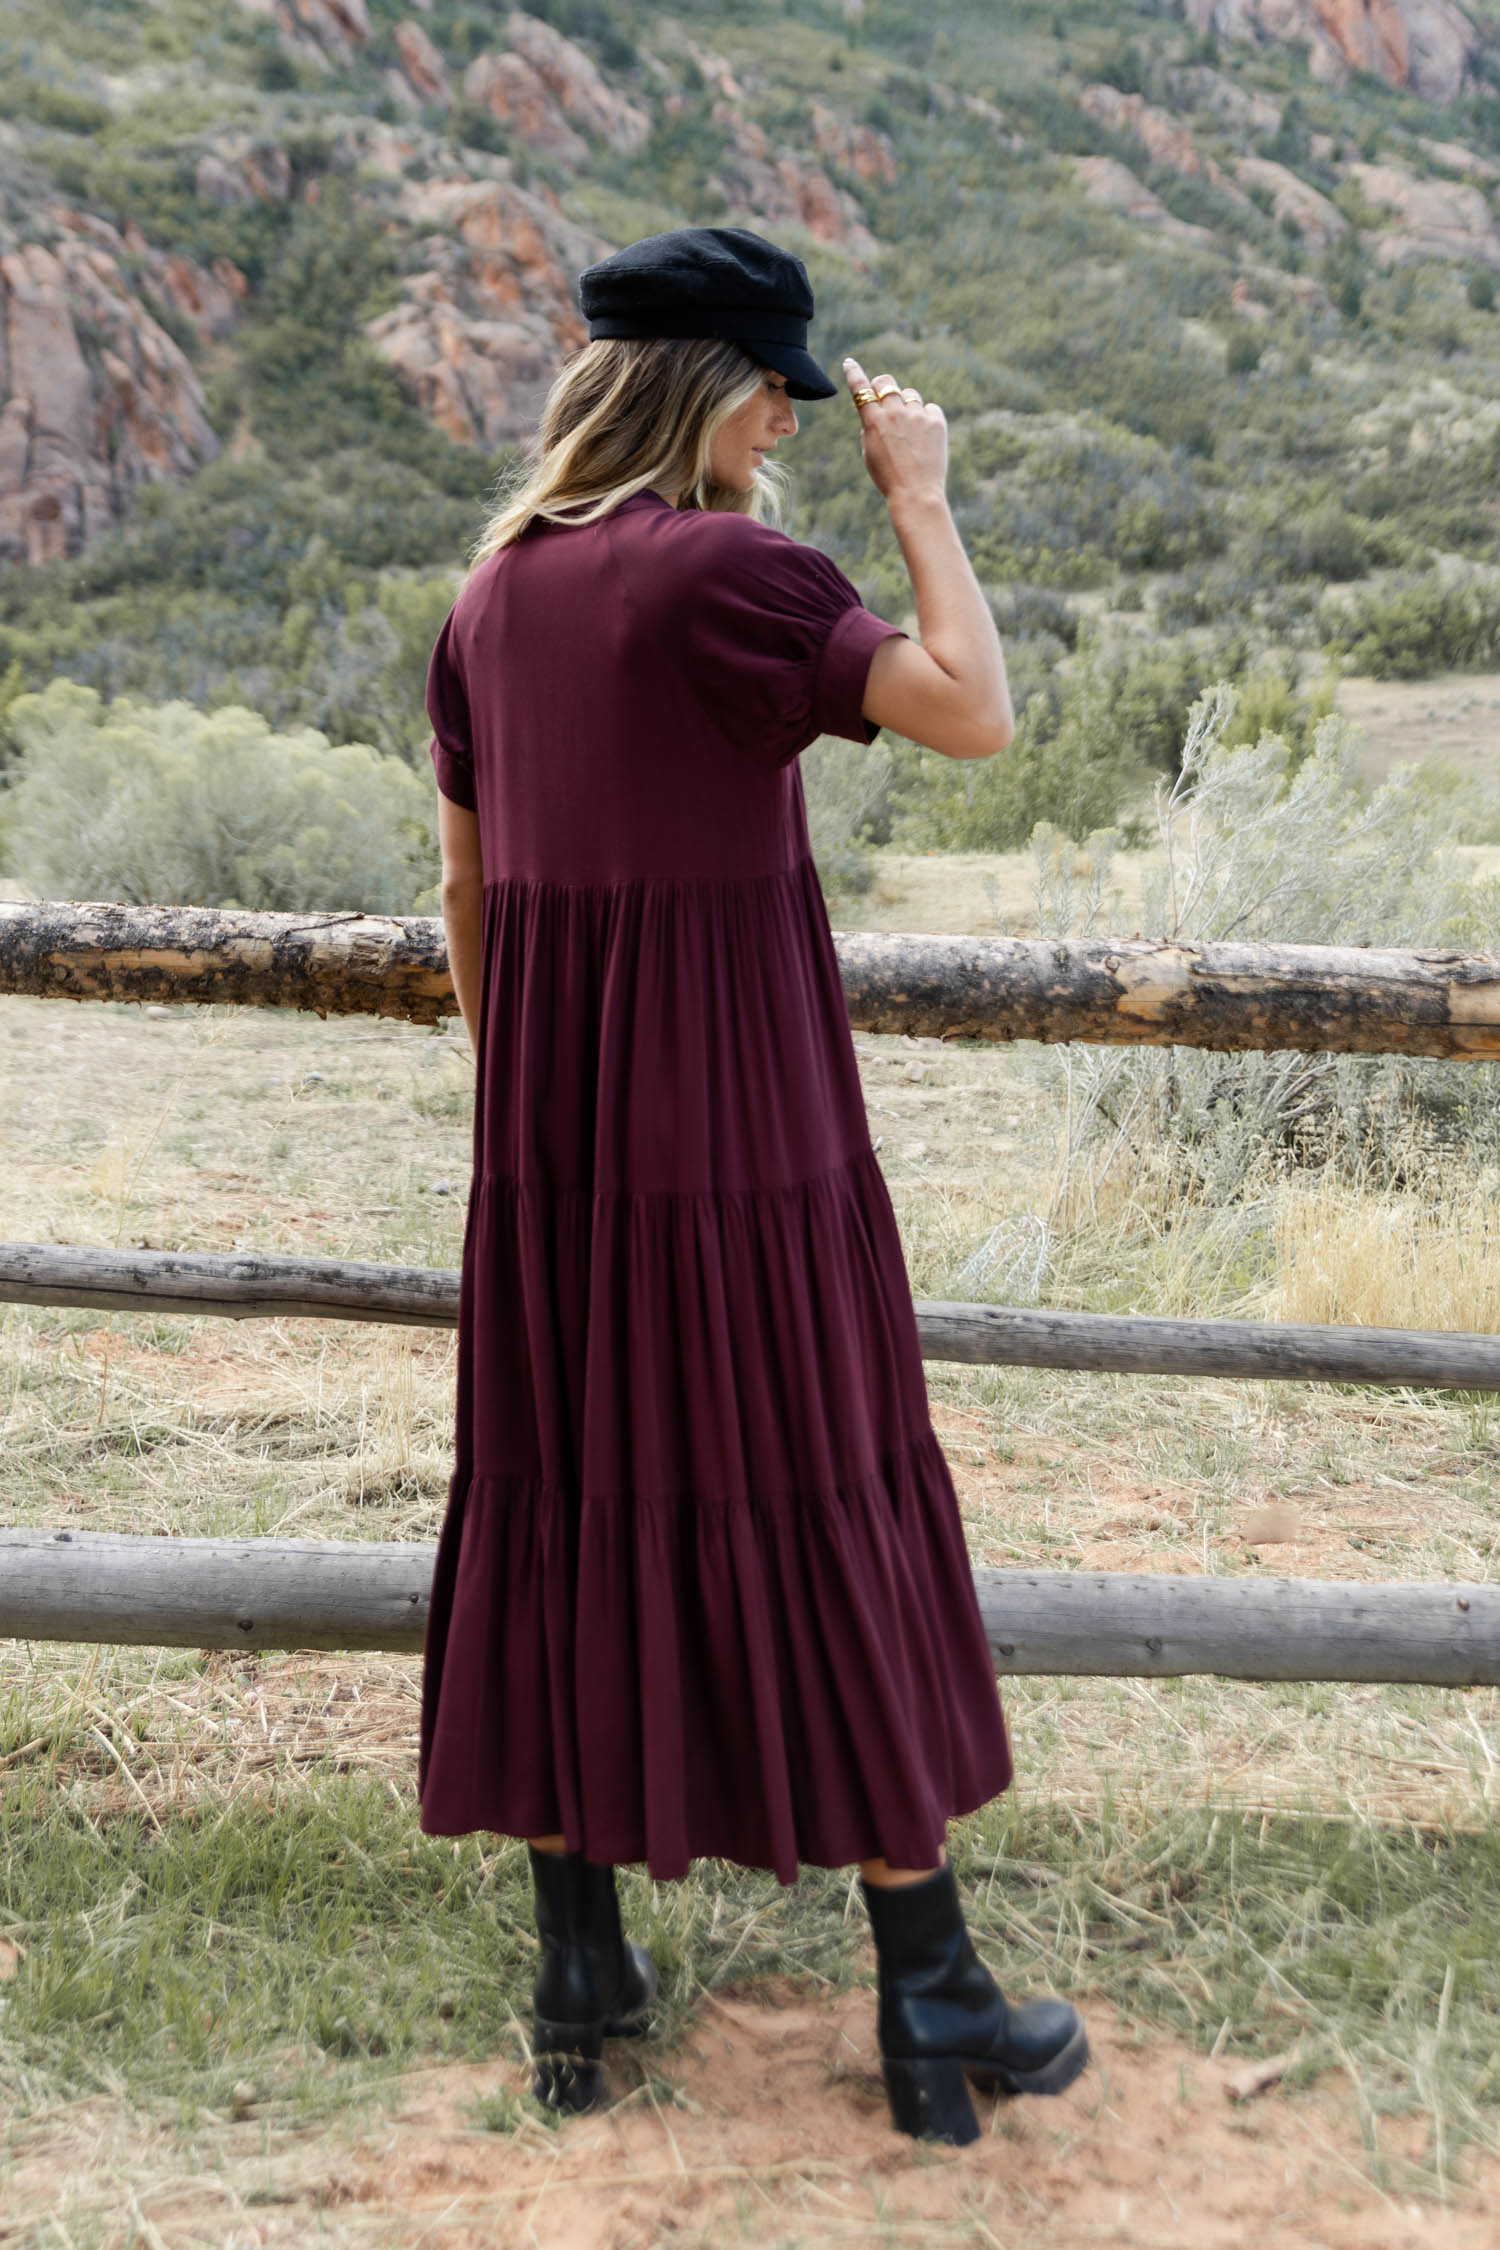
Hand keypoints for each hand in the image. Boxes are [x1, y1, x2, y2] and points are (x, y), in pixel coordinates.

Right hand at [842, 356, 947, 508]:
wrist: (916, 494)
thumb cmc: (888, 478)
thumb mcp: (869, 454)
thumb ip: (870, 429)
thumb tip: (876, 412)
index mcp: (874, 422)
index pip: (860, 389)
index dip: (854, 373)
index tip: (850, 362)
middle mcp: (895, 413)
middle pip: (886, 382)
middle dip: (882, 386)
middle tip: (885, 398)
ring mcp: (916, 415)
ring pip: (909, 394)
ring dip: (906, 405)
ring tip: (909, 429)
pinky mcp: (936, 421)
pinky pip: (930, 409)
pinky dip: (926, 418)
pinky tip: (925, 438)